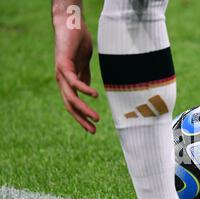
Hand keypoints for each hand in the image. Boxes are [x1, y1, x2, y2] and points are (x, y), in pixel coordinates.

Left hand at [53, 14, 98, 132]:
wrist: (71, 23)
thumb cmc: (78, 42)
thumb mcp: (84, 64)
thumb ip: (84, 77)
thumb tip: (88, 91)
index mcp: (67, 82)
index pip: (73, 104)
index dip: (82, 117)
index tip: (92, 128)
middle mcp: (61, 80)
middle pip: (70, 105)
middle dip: (82, 119)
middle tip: (93, 131)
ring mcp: (61, 73)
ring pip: (71, 97)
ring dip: (84, 109)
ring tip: (96, 118)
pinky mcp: (64, 64)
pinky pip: (74, 81)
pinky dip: (84, 89)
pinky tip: (95, 96)